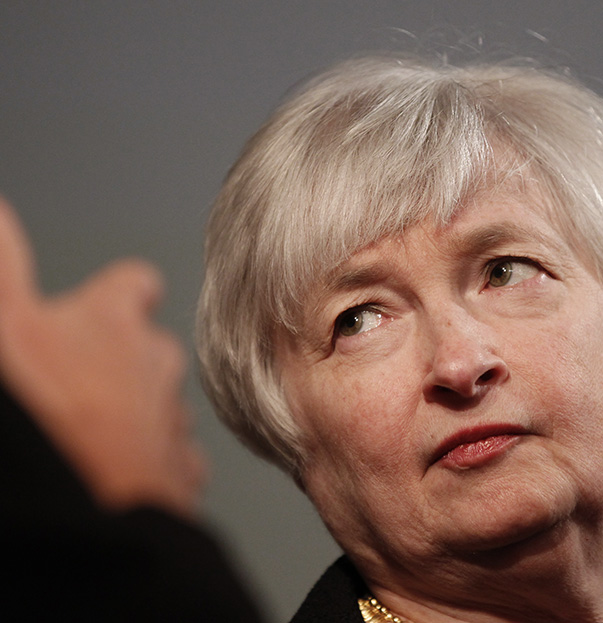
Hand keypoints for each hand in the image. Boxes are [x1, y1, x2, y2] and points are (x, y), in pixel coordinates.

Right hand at [0, 197, 205, 517]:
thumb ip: (3, 261)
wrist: (81, 510)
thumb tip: (0, 210)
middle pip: (153, 349)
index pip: (136, 283)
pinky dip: (152, 464)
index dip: (122, 292)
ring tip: (96, 436)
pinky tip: (120, 475)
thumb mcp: (5, 323)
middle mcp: (157, 365)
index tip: (110, 301)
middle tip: (84, 384)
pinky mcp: (181, 475)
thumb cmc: (40, 412)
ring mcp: (172, 421)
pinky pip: (174, 460)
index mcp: (114, 322)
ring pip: (162, 406)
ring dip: (138, 414)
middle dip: (126, 361)